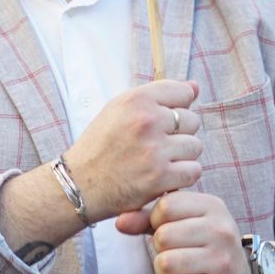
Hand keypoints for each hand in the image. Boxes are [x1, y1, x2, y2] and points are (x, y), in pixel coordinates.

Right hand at [65, 80, 203, 219]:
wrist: (79, 185)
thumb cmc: (100, 147)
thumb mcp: (119, 110)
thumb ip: (158, 96)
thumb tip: (195, 87)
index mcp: (137, 100)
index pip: (184, 93)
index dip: (176, 109)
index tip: (160, 123)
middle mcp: (147, 121)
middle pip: (192, 121)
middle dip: (179, 134)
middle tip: (156, 146)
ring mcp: (154, 150)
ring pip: (195, 146)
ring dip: (182, 157)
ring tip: (159, 162)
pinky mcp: (159, 177)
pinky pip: (193, 171)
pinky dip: (182, 176)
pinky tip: (166, 177)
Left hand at [121, 190, 252, 273]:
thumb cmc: (203, 247)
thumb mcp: (183, 224)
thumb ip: (148, 219)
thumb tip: (120, 221)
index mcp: (213, 206)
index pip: (166, 206)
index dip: (156, 220)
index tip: (169, 229)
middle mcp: (221, 230)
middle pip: (163, 236)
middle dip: (160, 248)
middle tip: (176, 253)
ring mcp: (221, 260)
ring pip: (165, 263)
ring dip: (162, 271)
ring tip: (178, 269)